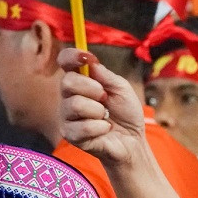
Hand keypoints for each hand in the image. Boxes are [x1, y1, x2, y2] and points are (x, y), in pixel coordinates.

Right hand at [57, 47, 146, 166]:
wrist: (132, 140)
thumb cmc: (125, 114)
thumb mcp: (121, 89)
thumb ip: (106, 76)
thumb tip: (91, 62)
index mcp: (81, 80)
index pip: (65, 62)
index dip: (71, 56)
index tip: (85, 57)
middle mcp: (69, 96)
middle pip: (68, 82)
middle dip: (92, 88)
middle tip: (105, 98)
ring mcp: (67, 116)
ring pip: (75, 105)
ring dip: (98, 111)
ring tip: (105, 117)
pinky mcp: (70, 134)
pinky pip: (81, 126)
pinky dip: (99, 127)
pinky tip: (104, 130)